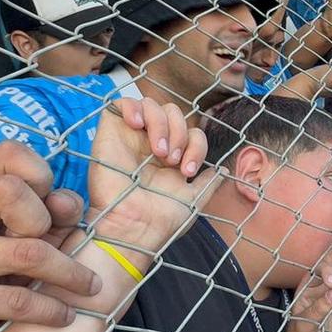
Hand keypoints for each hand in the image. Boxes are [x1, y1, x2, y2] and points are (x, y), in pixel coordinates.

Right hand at [0, 142, 99, 331]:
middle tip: (55, 248)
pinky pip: (13, 298)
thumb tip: (70, 201)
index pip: (8, 155)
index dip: (41, 177)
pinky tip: (62, 316)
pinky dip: (49, 309)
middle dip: (46, 222)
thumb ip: (49, 219)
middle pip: (11, 191)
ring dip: (67, 273)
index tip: (54, 211)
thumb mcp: (22, 247)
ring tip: (86, 287)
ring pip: (24, 249)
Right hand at [86, 98, 223, 262]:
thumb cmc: (161, 221)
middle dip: (180, 132)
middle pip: (173, 112)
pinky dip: (134, 107)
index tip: (189, 169)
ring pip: (151, 105)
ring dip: (162, 124)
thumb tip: (221, 171)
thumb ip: (208, 183)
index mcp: (169, 158)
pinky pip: (121, 103)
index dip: (196, 144)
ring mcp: (130, 138)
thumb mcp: (194, 201)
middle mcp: (149, 145)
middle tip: (171, 160)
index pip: (191, 132)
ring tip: (158, 152)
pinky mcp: (110, 133)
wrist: (134, 229)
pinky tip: (138, 125)